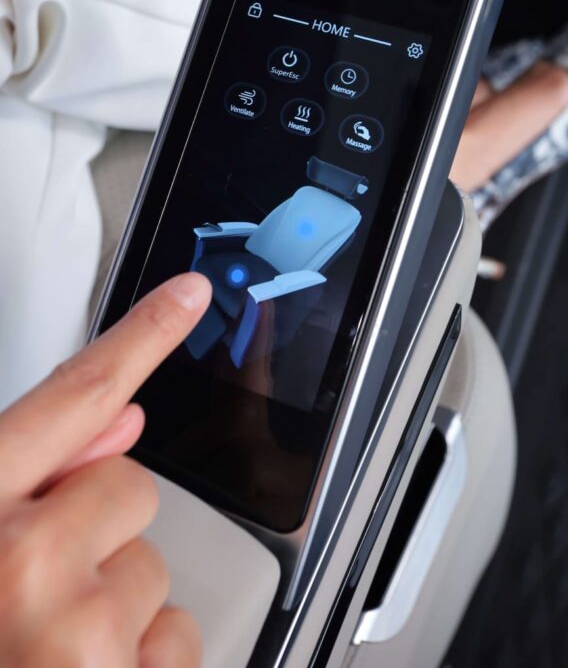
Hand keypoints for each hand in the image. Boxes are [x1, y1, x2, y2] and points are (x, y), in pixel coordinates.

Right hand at [0, 272, 211, 667]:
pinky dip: (139, 664)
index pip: (69, 397)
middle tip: (33, 597)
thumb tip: (123, 418)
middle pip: (130, 491)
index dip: (139, 335)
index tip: (191, 294)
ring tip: (41, 656)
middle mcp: (17, 566)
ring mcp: (75, 635)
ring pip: (153, 570)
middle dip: (97, 534)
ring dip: (112, 608)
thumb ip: (33, 477)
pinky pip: (173, 638)